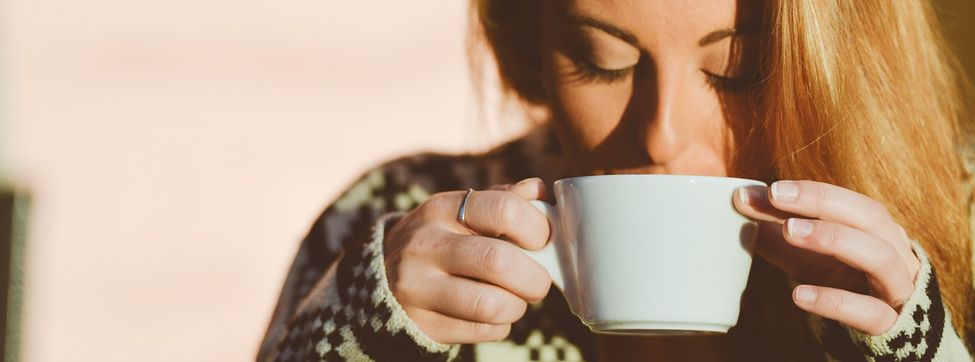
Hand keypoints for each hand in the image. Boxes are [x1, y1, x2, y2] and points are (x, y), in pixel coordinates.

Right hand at [383, 178, 551, 343]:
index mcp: (442, 208)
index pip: (504, 210)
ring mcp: (416, 286)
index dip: (537, 229)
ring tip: (514, 299)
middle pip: (499, 262)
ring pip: (490, 305)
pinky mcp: (419, 323)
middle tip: (537, 281)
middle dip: (534, 278)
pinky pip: (479, 331)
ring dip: (517, 306)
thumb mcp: (463, 211)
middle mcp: (424, 244)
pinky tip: (493, 315)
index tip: (543, 241)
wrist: (384, 276)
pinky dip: (499, 326)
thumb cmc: (443, 239)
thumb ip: (503, 199)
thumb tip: (541, 192)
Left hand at [733, 180, 919, 334]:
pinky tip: (798, 295)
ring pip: (879, 257)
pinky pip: (868, 311)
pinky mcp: (889, 324)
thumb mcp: (804, 256)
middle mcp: (895, 252)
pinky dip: (834, 301)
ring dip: (834, 238)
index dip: (811, 191)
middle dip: (822, 201)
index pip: (847, 202)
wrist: (877, 335)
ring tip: (789, 231)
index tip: (770, 188)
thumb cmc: (838, 284)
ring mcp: (896, 288)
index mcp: (876, 230)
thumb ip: (774, 230)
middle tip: (776, 196)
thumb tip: (740, 199)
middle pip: (870, 216)